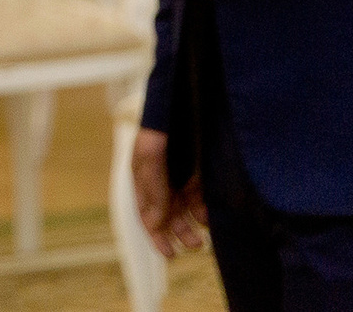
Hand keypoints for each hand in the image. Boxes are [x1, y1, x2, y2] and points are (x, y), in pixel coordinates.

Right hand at [131, 127, 207, 257]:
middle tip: (194, 246)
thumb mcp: (151, 156)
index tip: (169, 254)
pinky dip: (205, 211)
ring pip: (186, 210)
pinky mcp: (201, 173)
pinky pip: (202, 198)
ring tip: (203, 239)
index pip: (146, 212)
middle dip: (178, 233)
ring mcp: (182, 176)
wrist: (189, 99)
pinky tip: (210, 217)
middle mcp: (161, 179)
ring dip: (192, 226)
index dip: (156, 235)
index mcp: (143, 176)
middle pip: (167, 215)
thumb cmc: (163, 125)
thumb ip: (152, 189)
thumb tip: (154, 224)